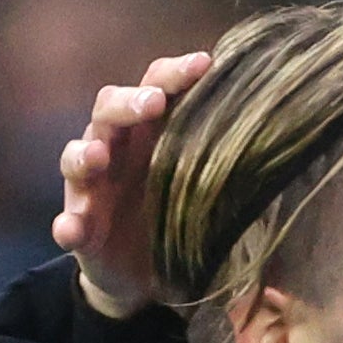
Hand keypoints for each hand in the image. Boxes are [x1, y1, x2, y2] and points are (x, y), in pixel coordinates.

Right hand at [53, 50, 211, 316]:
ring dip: (85, 154)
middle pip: (109, 108)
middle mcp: (115, 149)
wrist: (139, 278)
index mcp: (149, 133)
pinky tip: (72, 230)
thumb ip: (223, 165)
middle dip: (129, 102)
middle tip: (153, 104)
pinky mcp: (78, 227)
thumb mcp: (202, 190)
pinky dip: (67, 224)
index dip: (175, 73)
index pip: (155, 86)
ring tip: (98, 160)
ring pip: (76, 156)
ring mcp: (90, 187)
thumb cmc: (173, 219)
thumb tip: (277, 143)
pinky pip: (66, 221)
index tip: (204, 64)